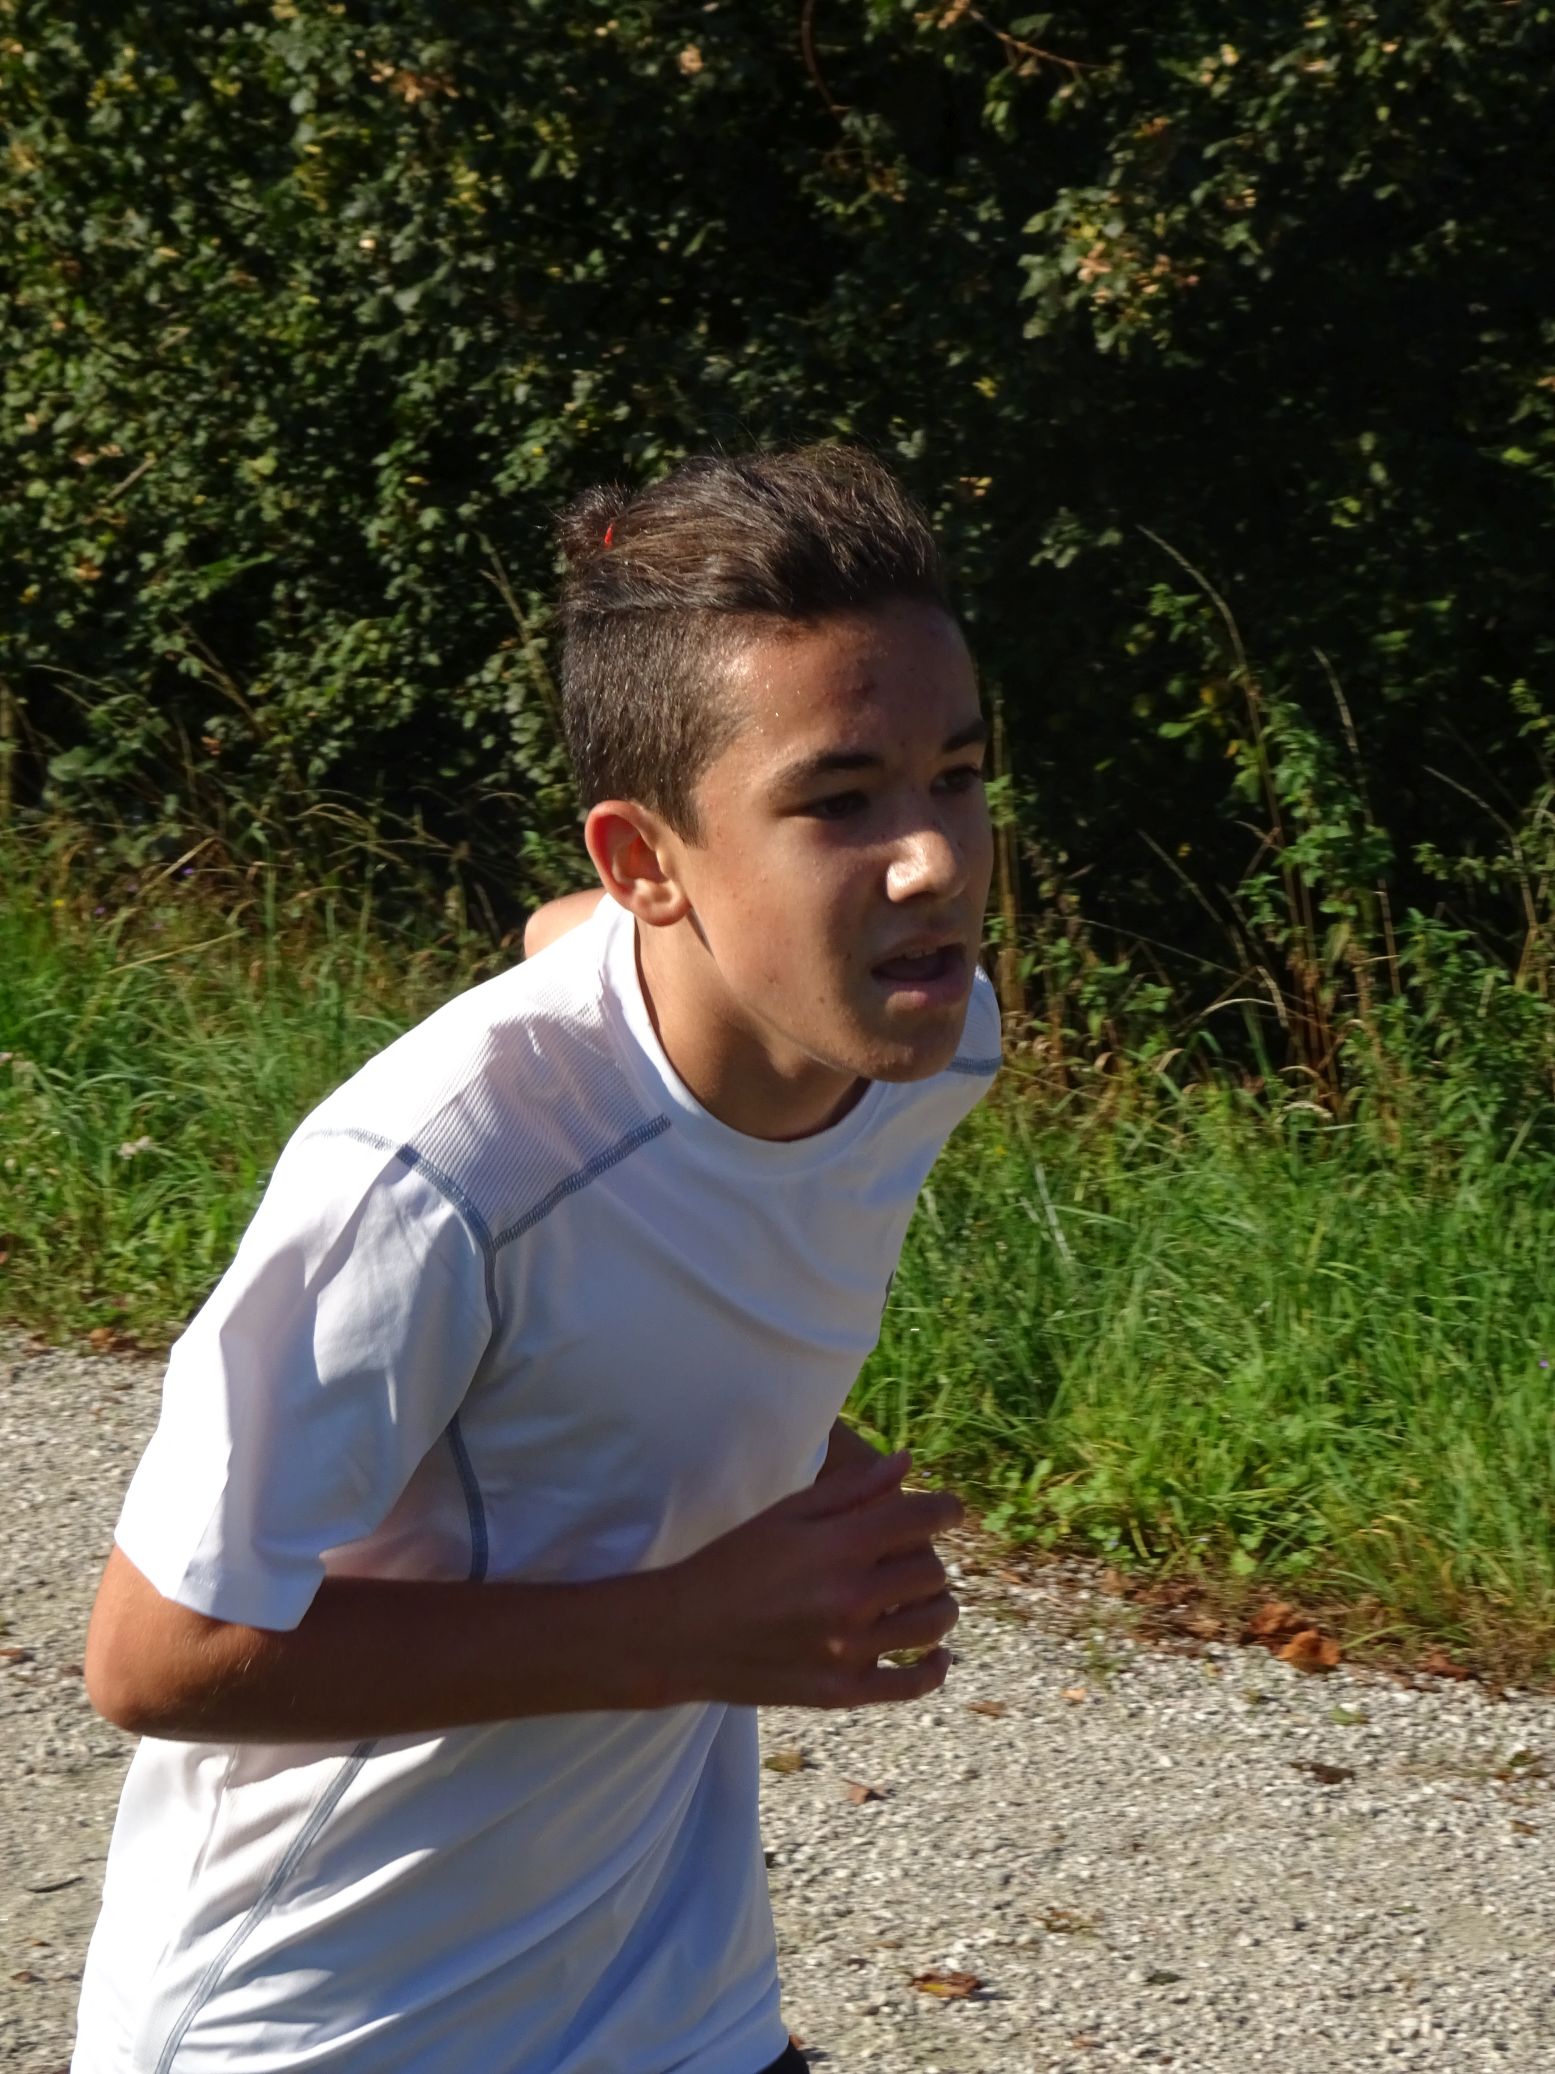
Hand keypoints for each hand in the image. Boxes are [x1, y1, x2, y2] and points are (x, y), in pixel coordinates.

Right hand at [660, 1445, 963, 1709]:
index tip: (948, 1510)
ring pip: (934, 1625)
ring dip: (938, 1606)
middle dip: (928, 1556)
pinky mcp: (843, 1691)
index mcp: (840, 1546)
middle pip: (932, 1571)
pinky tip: (933, 1654)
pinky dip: (933, 1668)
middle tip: (910, 1555)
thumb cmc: (733, 1562)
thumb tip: (906, 1462)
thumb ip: (852, 1488)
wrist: (683, 1634)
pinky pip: (912, 1684)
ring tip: (921, 1598)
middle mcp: (852, 1598)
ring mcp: (850, 1649)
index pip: (922, 1518)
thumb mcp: (787, 1514)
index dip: (946, 1510)